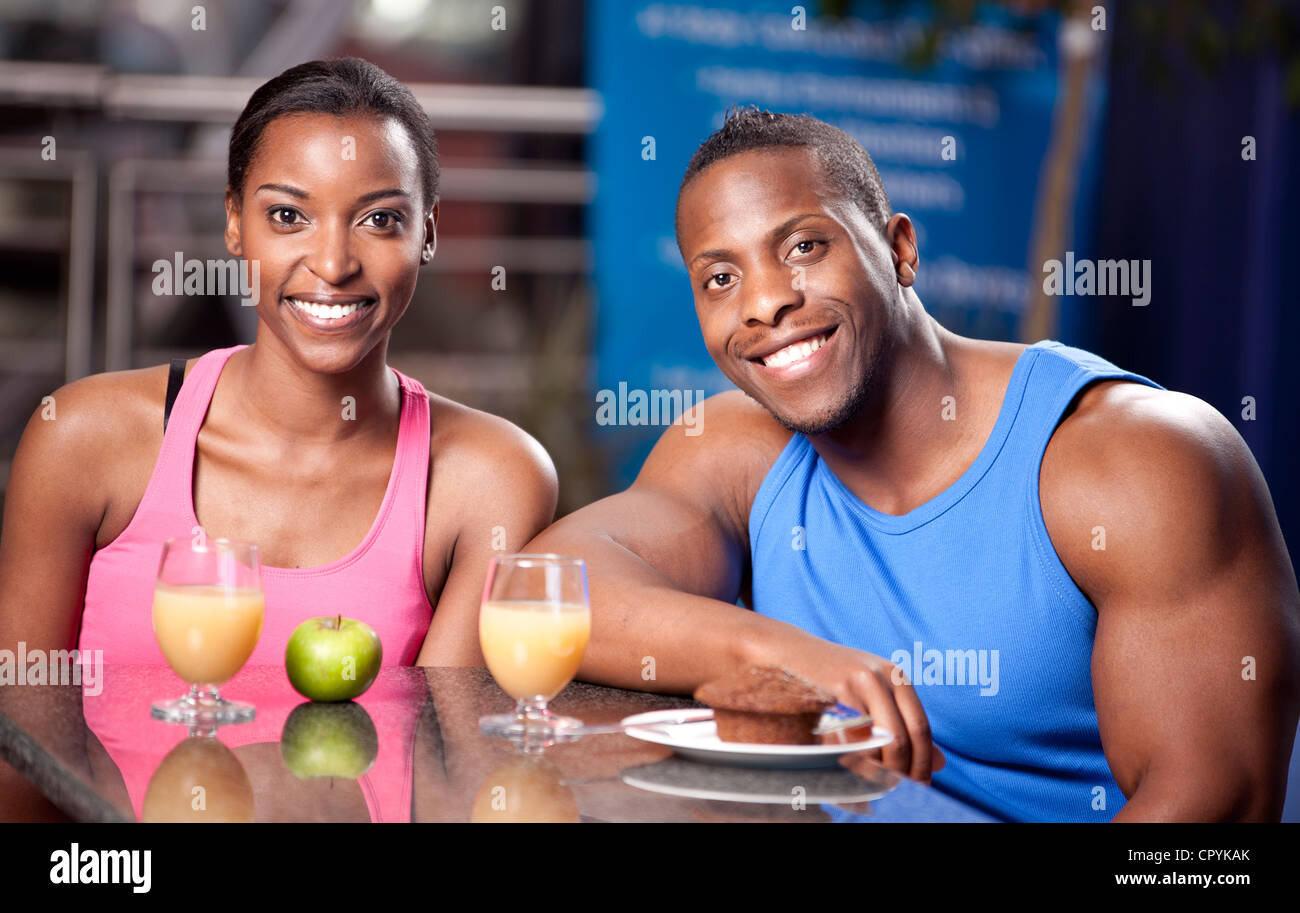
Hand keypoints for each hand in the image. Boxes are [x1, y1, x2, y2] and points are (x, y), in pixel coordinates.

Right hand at [780, 640, 941, 783]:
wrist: (793, 652)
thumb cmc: (838, 677)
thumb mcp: (878, 690)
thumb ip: (907, 722)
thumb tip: (941, 763)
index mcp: (896, 677)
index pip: (920, 728)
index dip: (922, 762)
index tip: (921, 784)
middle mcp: (878, 678)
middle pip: (898, 740)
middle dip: (899, 773)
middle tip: (894, 790)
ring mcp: (852, 685)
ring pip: (872, 744)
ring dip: (873, 772)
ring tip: (870, 786)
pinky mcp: (827, 695)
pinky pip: (843, 741)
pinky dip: (848, 763)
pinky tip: (847, 772)